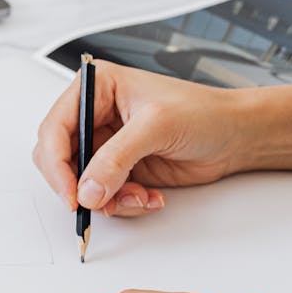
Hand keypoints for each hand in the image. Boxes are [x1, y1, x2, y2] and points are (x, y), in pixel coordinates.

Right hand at [32, 60, 246, 216]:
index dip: (57, 164)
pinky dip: (122, 203)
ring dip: (107, 199)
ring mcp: (105, 145)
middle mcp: (95, 116)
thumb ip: (116, 158)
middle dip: (79, 185)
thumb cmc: (205, 113)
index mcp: (96, 89)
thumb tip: (87, 189)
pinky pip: (102, 196)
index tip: (72, 194)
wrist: (236, 136)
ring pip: (79, 184)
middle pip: (58, 159)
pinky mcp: (118, 170)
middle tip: (99, 202)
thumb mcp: (156, 126)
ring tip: (139, 196)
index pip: (55, 129)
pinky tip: (149, 196)